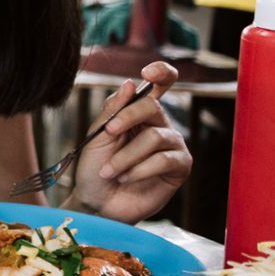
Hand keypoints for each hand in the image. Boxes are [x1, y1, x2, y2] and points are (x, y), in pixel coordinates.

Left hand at [66, 61, 192, 222]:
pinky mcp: (179, 167)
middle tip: (108, 134)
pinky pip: (164, 159)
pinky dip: (139, 169)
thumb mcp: (97, 137)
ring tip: (110, 171)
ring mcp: (172, 145)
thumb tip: (130, 84)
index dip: (160, 73)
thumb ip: (112, 111)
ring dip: (126, 156)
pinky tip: (126, 178)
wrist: (97, 203)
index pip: (160, 84)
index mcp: (139, 113)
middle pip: (152, 107)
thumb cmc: (95, 169)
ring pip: (155, 137)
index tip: (147, 72)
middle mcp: (160, 125)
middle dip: (126, 119)